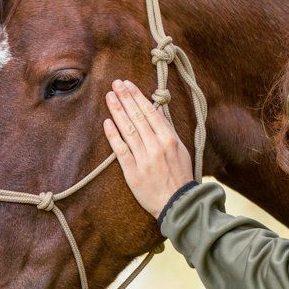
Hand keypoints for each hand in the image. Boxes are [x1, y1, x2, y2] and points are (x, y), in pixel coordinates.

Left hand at [103, 78, 194, 218]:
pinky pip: (121, 151)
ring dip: (117, 111)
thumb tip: (157, 111)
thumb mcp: (181, 150)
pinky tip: (107, 122)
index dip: (138, 97)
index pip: (151, 112)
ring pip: (128, 130)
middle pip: (138, 117)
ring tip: (109, 97)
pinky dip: (114, 136)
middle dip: (125, 98)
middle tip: (115, 84)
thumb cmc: (180, 175)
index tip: (128, 84)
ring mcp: (144, 159)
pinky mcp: (132, 172)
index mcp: (170, 139)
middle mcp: (157, 147)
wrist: (178, 204)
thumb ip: (168, 130)